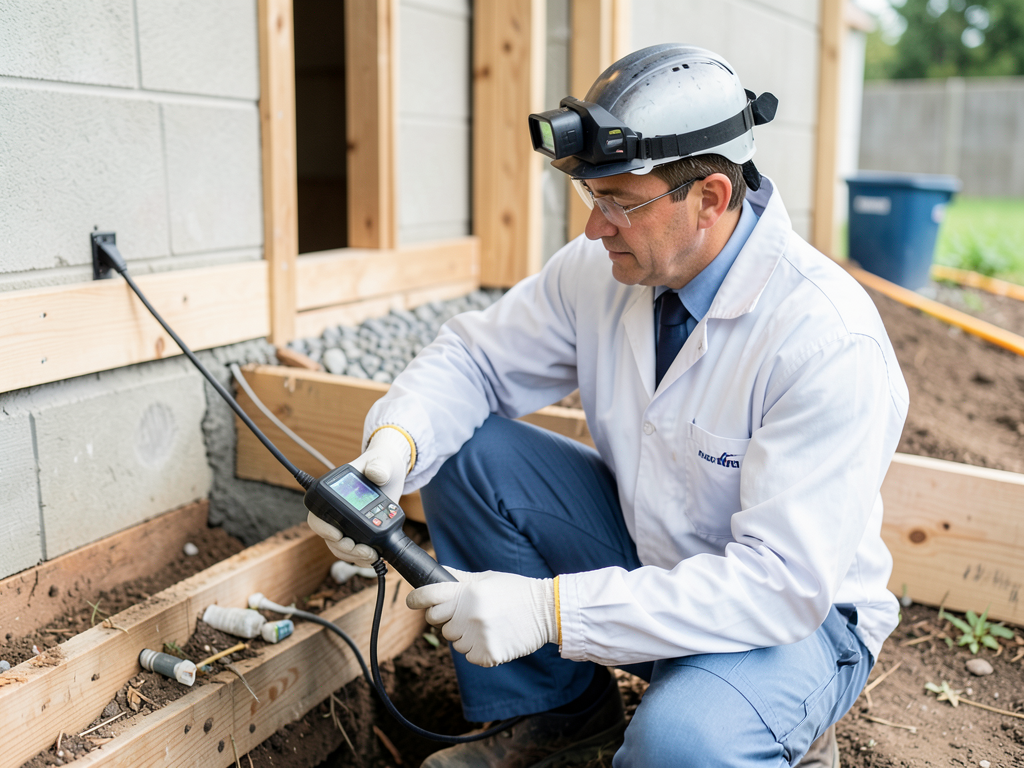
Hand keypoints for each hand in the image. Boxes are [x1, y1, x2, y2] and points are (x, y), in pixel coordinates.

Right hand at [306, 427, 411, 566]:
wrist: (392, 474)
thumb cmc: (381, 464)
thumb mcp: (381, 463)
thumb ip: (378, 467)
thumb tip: (376, 474)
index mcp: (333, 494)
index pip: (317, 515)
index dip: (323, 528)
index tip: (338, 535)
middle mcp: (336, 512)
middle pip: (328, 538)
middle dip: (344, 548)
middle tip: (364, 550)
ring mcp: (347, 524)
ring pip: (340, 548)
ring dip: (353, 556)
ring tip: (372, 556)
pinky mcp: (361, 532)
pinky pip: (353, 551)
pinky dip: (362, 559)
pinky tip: (375, 559)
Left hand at [406, 568, 557, 666]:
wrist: (547, 612)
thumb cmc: (517, 591)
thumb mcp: (487, 578)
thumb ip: (459, 578)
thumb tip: (436, 571)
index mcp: (469, 592)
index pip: (429, 595)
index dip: (417, 598)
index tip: (413, 601)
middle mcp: (470, 614)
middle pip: (437, 622)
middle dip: (446, 618)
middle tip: (466, 613)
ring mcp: (478, 636)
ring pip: (453, 641)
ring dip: (464, 635)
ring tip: (487, 624)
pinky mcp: (488, 654)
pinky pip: (469, 655)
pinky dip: (477, 649)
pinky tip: (494, 637)